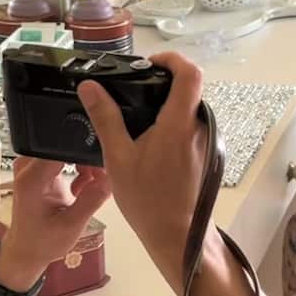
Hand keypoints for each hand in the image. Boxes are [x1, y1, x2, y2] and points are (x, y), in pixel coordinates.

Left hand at [0, 158, 111, 290]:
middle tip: (99, 181)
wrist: (27, 249)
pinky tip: (80, 189)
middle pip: (66, 145)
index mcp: (32, 178)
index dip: (86, 152)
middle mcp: (28, 165)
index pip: (63, 146)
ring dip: (85, 166)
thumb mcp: (71, 225)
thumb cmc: (44, 242)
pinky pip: (65, 156)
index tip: (103, 167)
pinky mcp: (39, 167)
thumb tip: (111, 176)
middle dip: (87, 161)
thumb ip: (92, 199)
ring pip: (68, 149)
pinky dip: (78, 169)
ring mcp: (32, 164)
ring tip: (90, 188)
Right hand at [78, 53, 207, 289]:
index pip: (189, 73)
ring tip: (135, 121)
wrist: (178, 236)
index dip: (171, 59)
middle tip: (132, 93)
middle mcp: (200, 127)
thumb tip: (89, 87)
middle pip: (188, 89)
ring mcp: (206, 142)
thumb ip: (105, 118)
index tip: (148, 65)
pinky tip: (148, 144)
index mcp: (180, 122)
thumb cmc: (148, 200)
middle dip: (161, 86)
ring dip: (164, 108)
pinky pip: (189, 128)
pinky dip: (170, 127)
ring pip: (188, 110)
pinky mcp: (206, 155)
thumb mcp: (118, 158)